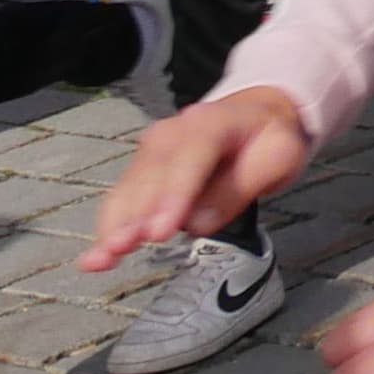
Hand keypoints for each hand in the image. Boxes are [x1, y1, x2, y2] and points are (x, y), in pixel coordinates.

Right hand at [83, 89, 309, 268]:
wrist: (255, 114)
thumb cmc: (266, 138)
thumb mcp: (277, 156)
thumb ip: (241, 187)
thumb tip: (198, 221)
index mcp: (212, 123)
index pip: (190, 158)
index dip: (173, 195)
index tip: (159, 231)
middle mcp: (173, 133)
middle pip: (149, 176)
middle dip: (134, 215)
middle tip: (121, 248)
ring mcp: (151, 150)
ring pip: (127, 190)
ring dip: (113, 226)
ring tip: (101, 259)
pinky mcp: (140, 170)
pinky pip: (120, 199)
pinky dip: (107, 228)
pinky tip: (95, 255)